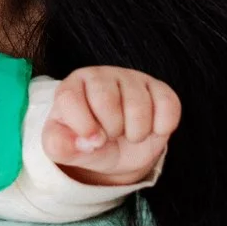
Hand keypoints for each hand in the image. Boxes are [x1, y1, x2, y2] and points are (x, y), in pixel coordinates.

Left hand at [40, 66, 178, 186]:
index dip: (83, 127)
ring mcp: (131, 79)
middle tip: (112, 136)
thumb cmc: (90, 142)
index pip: (70, 98)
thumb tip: (73, 143)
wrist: (120, 148)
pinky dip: (162, 126)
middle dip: (111, 130)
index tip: (93, 142)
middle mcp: (100, 76)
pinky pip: (168, 105)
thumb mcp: (68, 149)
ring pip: (139, 107)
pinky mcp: (159, 88)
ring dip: (136, 133)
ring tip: (129, 134)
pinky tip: (152, 129)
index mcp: (72, 87)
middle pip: (106, 101)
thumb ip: (59, 145)